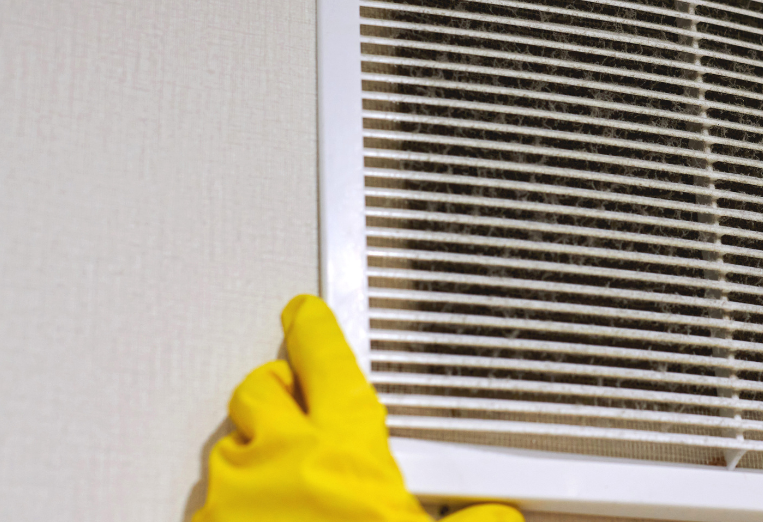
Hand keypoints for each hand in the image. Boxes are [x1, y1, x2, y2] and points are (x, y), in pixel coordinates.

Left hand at [192, 294, 522, 521]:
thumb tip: (499, 517)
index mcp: (341, 448)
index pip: (324, 360)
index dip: (316, 330)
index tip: (308, 315)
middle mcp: (276, 459)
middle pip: (261, 388)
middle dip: (279, 387)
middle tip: (298, 398)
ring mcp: (230, 498)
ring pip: (230, 442)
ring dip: (253, 446)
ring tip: (280, 469)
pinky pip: (208, 499)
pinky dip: (231, 501)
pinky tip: (258, 520)